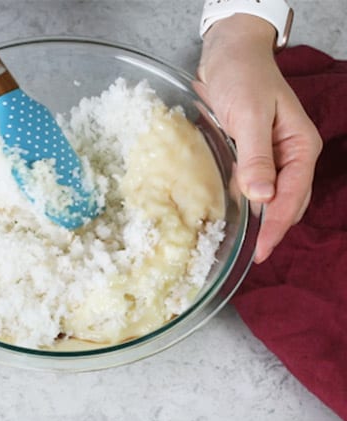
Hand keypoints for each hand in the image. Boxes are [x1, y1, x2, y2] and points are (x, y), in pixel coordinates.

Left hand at [197, 15, 321, 262]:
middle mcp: (290, 157)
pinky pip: (251, 189)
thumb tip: (261, 196)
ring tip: (237, 247)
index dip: (276, 226)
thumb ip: (256, 156)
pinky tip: (229, 220)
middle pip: (286, 204)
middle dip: (270, 230)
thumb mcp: (249, 115)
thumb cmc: (243, 79)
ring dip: (257, 222)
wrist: (229, 55)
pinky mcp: (251, 158)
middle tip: (247, 257)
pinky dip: (244, 206)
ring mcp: (271, 159)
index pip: (292, 196)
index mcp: (301, 148)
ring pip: (269, 200)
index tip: (261, 252)